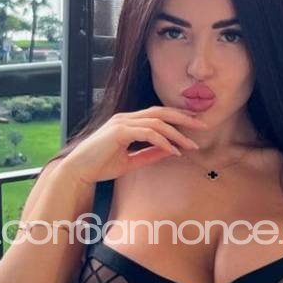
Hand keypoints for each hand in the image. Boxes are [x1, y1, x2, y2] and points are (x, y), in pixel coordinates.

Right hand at [58, 106, 210, 185]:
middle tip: (204, 125)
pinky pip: (147, 133)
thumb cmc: (100, 166)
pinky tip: (173, 151)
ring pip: (157, 122)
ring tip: (191, 145)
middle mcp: (126, 118)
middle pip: (162, 111)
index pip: (158, 114)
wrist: (78, 171)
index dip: (178, 118)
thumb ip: (149, 154)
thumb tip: (172, 151)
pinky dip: (163, 141)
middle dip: (184, 118)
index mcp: (128, 122)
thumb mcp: (130, 161)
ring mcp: (122, 122)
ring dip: (177, 133)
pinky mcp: (119, 132)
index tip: (195, 125)